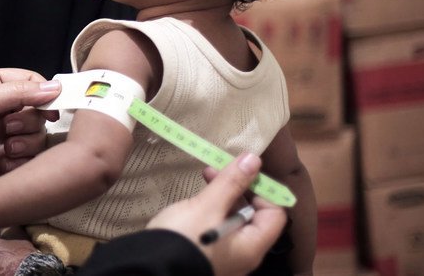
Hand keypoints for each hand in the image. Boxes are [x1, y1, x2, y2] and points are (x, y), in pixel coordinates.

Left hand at [0, 69, 60, 184]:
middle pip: (39, 112)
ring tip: (3, 147)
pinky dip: (17, 162)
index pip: (31, 83)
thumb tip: (55, 87)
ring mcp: (6, 135)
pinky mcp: (7, 159)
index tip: (51, 107)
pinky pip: (29, 160)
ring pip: (38, 137)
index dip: (44, 94)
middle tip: (7, 127)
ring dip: (23, 143)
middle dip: (27, 122)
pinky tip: (0, 161)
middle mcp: (3, 110)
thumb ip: (18, 92)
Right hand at [146, 153, 288, 275]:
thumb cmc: (184, 238)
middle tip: (217, 170)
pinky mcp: (208, 254)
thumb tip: (254, 159)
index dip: (263, 190)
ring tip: (205, 179)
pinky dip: (213, 211)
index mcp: (252, 246)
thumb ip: (232, 183)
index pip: (274, 214)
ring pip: (234, 221)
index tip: (242, 172)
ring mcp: (225, 256)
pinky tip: (196, 202)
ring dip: (224, 197)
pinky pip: (220, 229)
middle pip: (254, 216)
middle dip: (239, 189)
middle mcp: (244, 254)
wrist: (149, 267)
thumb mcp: (207, 207)